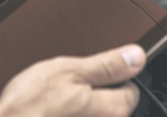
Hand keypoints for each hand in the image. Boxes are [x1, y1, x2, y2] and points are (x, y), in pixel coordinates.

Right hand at [0, 45, 145, 116]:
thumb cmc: (30, 105)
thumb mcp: (70, 71)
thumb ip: (107, 65)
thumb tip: (136, 56)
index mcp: (113, 110)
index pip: (133, 91)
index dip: (116, 74)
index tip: (98, 69)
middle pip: (112, 104)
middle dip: (95, 90)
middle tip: (70, 82)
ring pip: (91, 112)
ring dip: (78, 103)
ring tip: (56, 96)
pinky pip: (74, 116)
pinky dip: (65, 112)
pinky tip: (50, 109)